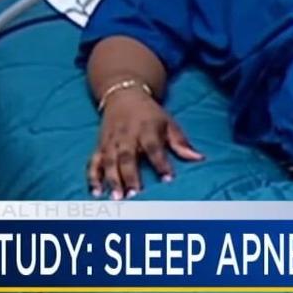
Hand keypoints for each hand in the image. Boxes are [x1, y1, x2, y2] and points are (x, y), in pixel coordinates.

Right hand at [86, 89, 203, 199]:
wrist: (123, 95)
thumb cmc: (150, 114)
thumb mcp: (169, 123)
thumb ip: (181, 142)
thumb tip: (199, 158)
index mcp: (147, 129)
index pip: (154, 147)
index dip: (161, 163)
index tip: (168, 179)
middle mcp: (126, 135)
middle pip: (127, 156)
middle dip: (130, 175)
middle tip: (134, 194)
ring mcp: (111, 141)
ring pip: (109, 161)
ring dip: (111, 179)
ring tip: (117, 197)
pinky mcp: (99, 146)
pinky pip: (93, 162)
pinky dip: (92, 177)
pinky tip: (95, 192)